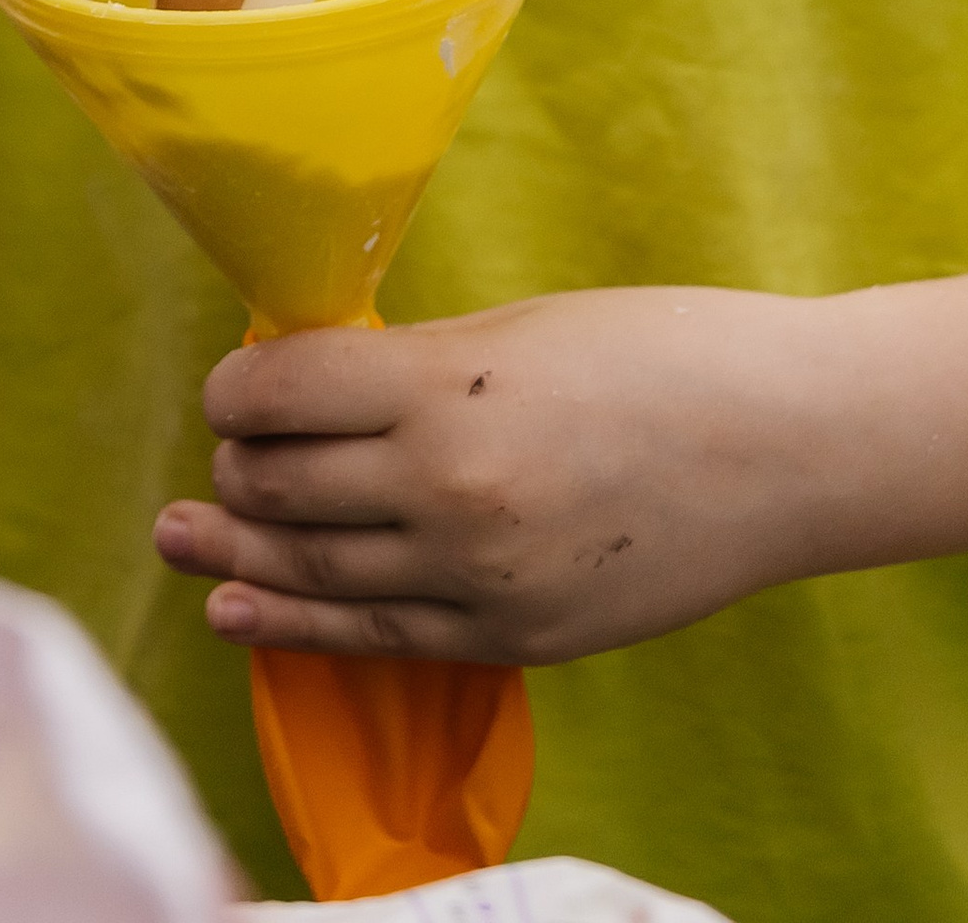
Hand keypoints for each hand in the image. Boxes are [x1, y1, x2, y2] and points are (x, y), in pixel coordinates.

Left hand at [153, 289, 817, 664]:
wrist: (787, 449)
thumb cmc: (664, 353)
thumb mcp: (522, 329)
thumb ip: (416, 367)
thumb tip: (318, 386)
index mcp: (448, 390)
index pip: (280, 396)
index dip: (239, 388)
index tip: (237, 382)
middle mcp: (446, 492)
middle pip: (280, 486)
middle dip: (240, 465)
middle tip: (232, 448)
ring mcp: (477, 579)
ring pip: (311, 569)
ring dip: (238, 547)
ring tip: (181, 535)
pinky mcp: (510, 638)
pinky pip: (374, 637)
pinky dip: (291, 623)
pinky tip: (236, 608)